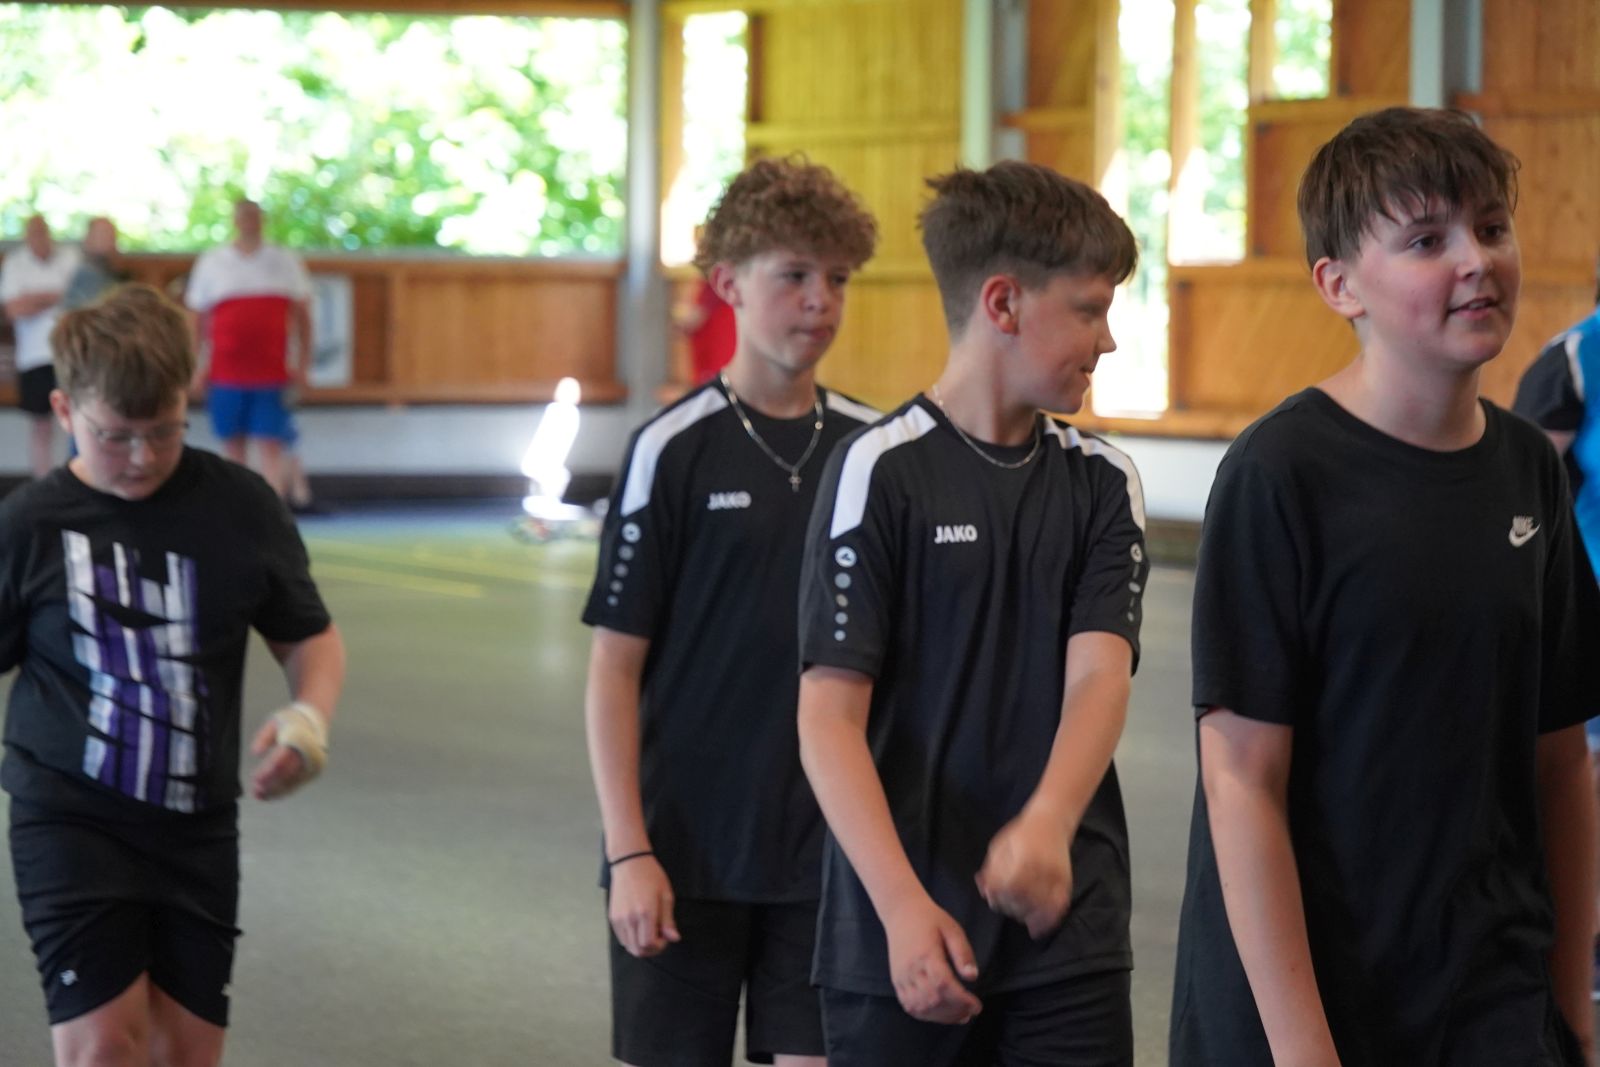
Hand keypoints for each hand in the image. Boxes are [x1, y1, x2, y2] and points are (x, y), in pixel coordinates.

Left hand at [249, 718, 312, 800]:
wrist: (317, 719)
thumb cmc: (292, 721)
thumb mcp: (274, 722)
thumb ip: (263, 737)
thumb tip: (255, 752)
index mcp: (296, 741)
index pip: (279, 761)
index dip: (266, 773)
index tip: (254, 779)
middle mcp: (307, 754)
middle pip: (286, 775)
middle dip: (270, 785)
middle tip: (255, 792)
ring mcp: (312, 764)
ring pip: (293, 782)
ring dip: (276, 791)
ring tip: (261, 796)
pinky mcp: (314, 771)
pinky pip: (298, 784)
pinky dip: (285, 791)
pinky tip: (272, 795)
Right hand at [608, 855, 680, 957]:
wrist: (629, 863)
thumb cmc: (651, 876)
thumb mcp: (666, 895)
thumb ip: (668, 920)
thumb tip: (674, 938)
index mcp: (645, 913)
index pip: (649, 944)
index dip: (660, 946)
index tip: (665, 935)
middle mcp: (629, 918)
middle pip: (637, 950)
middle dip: (651, 949)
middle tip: (658, 936)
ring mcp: (619, 919)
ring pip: (628, 946)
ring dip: (640, 945)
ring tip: (649, 930)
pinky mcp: (613, 917)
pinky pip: (622, 938)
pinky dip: (631, 939)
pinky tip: (639, 926)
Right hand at [883, 893, 981, 1023]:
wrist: (901, 912)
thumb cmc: (930, 919)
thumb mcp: (952, 929)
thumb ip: (963, 952)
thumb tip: (973, 977)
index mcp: (926, 954)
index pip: (943, 985)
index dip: (961, 1000)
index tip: (977, 1005)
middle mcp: (911, 968)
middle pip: (933, 1000)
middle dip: (955, 1011)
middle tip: (971, 1011)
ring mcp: (901, 977)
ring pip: (920, 1007)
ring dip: (941, 1016)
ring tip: (959, 1015)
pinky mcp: (896, 981)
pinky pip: (909, 1005)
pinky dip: (926, 1014)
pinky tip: (940, 1013)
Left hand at [975, 808, 1073, 938]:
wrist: (1051, 821)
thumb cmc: (1021, 833)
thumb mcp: (1000, 846)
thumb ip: (992, 869)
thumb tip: (984, 891)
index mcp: (1025, 858)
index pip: (1008, 887)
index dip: (997, 895)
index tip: (991, 894)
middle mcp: (1042, 870)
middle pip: (1023, 900)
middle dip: (1008, 906)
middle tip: (1001, 903)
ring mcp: (1056, 878)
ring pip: (1040, 908)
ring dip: (1025, 915)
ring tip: (1016, 912)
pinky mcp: (1066, 883)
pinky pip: (1058, 908)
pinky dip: (1047, 921)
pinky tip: (1036, 929)